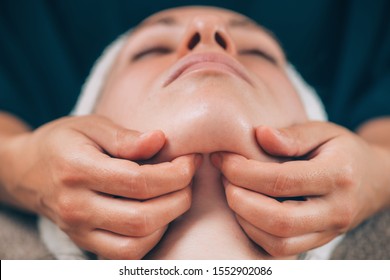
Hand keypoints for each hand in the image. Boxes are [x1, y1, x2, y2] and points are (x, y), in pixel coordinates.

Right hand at [0, 115, 200, 258]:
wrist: (27, 169)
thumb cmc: (63, 142)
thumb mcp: (92, 126)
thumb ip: (125, 137)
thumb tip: (160, 140)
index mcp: (77, 170)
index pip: (139, 182)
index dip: (175, 173)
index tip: (190, 160)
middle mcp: (76, 206)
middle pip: (142, 218)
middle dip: (179, 199)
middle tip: (188, 178)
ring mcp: (78, 230)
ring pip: (135, 244)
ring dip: (166, 222)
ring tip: (175, 196)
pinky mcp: (83, 242)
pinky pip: (123, 255)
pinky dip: (148, 239)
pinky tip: (157, 215)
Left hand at [211, 121, 389, 256]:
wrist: (372, 179)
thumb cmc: (342, 150)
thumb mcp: (323, 131)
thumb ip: (293, 135)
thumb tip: (260, 135)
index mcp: (338, 176)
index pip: (281, 181)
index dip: (244, 171)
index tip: (224, 159)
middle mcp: (336, 210)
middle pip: (279, 220)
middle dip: (239, 200)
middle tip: (223, 178)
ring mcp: (328, 231)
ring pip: (278, 242)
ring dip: (244, 219)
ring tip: (232, 192)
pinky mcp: (318, 241)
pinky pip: (281, 249)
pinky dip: (255, 233)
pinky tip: (245, 209)